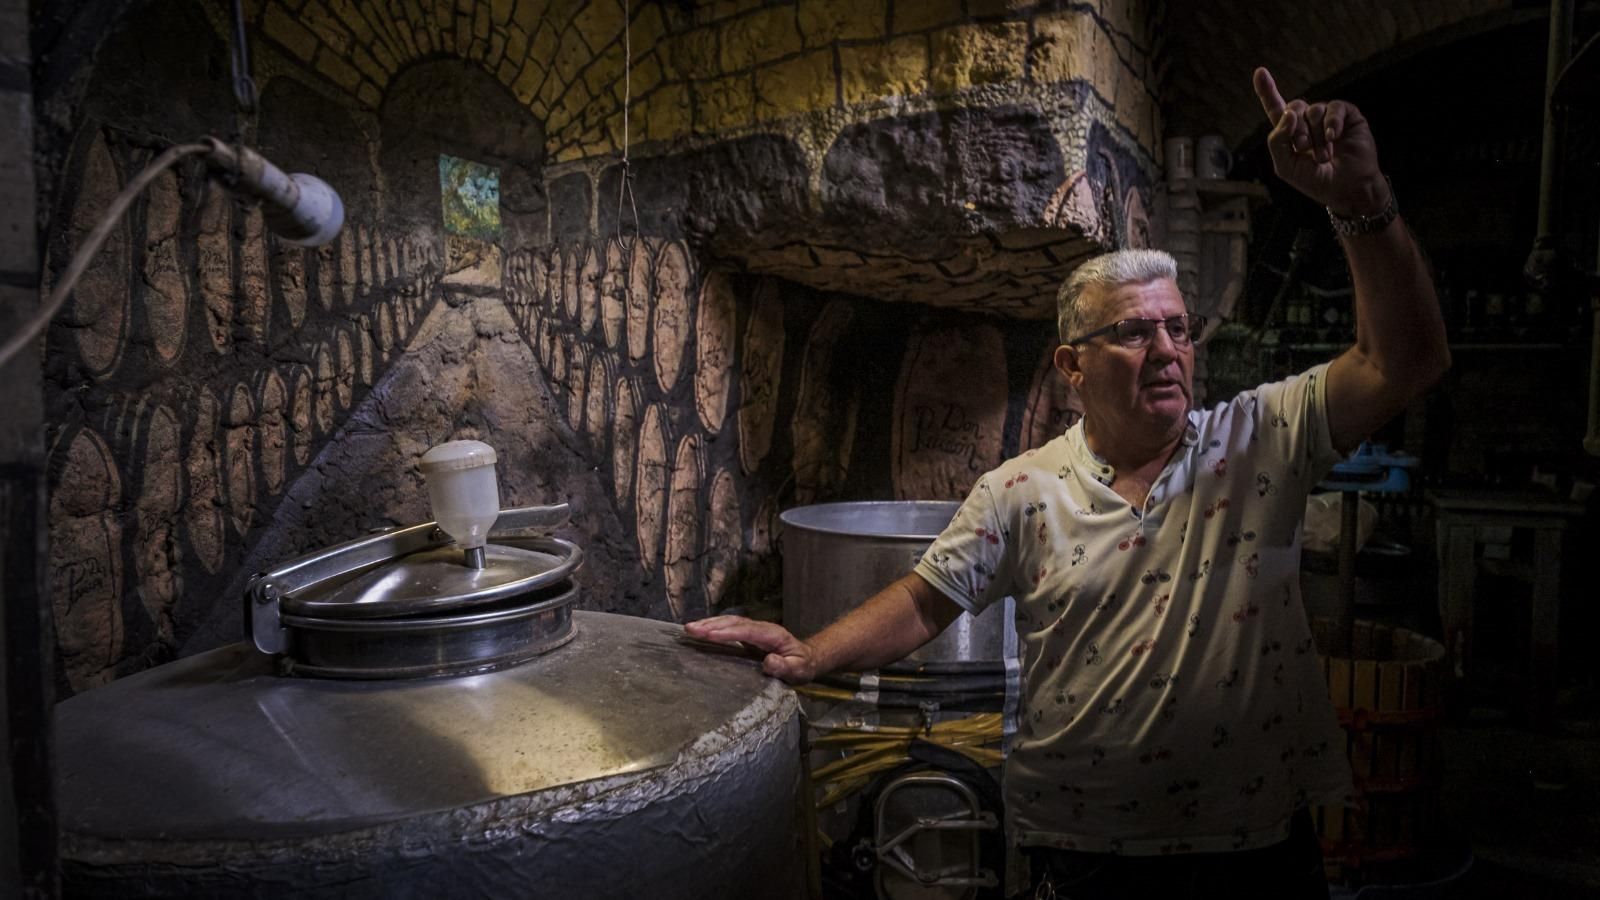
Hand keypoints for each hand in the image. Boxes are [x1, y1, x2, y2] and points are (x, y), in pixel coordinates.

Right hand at [684, 616, 819, 683]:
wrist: (806, 658)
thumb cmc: (802, 666)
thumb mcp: (799, 670)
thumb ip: (785, 667)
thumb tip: (768, 661)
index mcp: (773, 635)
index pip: (746, 631)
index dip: (727, 632)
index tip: (708, 634)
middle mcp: (762, 628)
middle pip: (734, 622)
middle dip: (711, 625)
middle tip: (690, 629)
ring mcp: (754, 630)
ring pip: (729, 622)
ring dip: (709, 624)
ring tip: (689, 628)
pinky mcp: (748, 634)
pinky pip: (729, 628)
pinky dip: (714, 627)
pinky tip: (700, 631)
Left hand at [1253, 67, 1388, 216]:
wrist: (1346, 189)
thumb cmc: (1315, 180)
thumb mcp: (1286, 166)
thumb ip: (1277, 141)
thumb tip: (1288, 114)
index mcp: (1290, 133)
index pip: (1276, 108)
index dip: (1267, 90)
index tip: (1260, 72)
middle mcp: (1308, 121)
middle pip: (1294, 107)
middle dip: (1296, 130)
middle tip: (1304, 150)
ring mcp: (1328, 117)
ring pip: (1314, 110)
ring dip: (1317, 136)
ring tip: (1324, 156)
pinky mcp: (1348, 116)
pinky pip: (1334, 108)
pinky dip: (1332, 123)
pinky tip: (1334, 138)